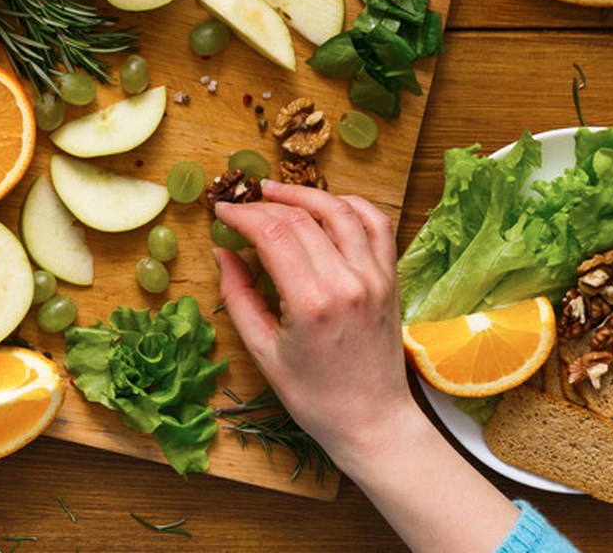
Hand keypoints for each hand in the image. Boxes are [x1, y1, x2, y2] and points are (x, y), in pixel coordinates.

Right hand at [214, 180, 410, 464]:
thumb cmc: (314, 396)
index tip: (222, 211)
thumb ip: (238, 295)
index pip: (272, 233)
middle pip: (302, 217)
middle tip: (241, 204)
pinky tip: (326, 204)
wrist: (372, 421)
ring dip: (305, 193)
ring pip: (341, 211)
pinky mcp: (390, 279)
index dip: (242, 215)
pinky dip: (351, 205)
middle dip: (265, 204)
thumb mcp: (262, 351)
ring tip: (276, 191)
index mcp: (312, 303)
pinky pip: (376, 225)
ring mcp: (375, 278)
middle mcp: (348, 282)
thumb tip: (223, 251)